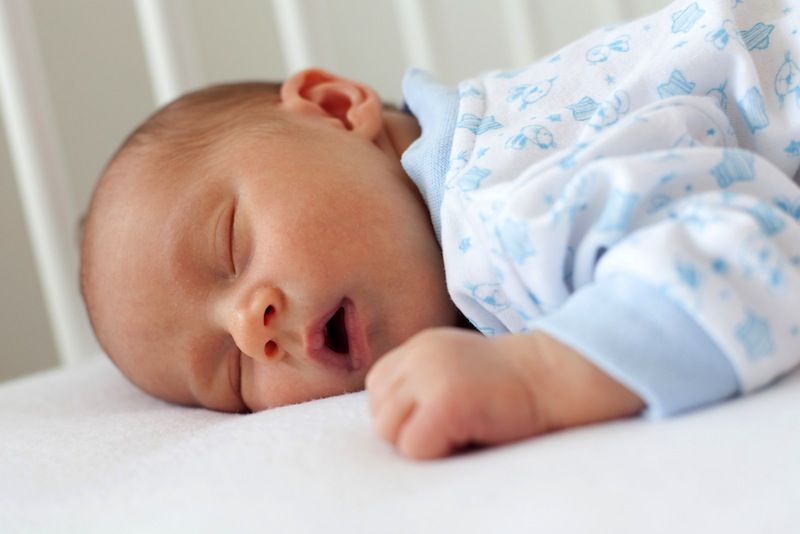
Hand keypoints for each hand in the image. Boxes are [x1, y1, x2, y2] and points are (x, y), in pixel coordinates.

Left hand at [366, 328, 643, 459]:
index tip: (438, 414)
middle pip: (379, 413)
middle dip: (409, 430)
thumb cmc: (512, 383)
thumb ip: (421, 381)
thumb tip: (390, 421)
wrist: (556, 375)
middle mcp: (418, 356)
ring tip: (461, 429)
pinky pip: (414, 446)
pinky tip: (470, 434)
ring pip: (390, 432)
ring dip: (422, 441)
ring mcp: (429, 376)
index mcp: (419, 346)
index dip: (402, 412)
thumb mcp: (455, 367)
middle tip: (453, 426)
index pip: (377, 389)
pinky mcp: (445, 401)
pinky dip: (437, 451)